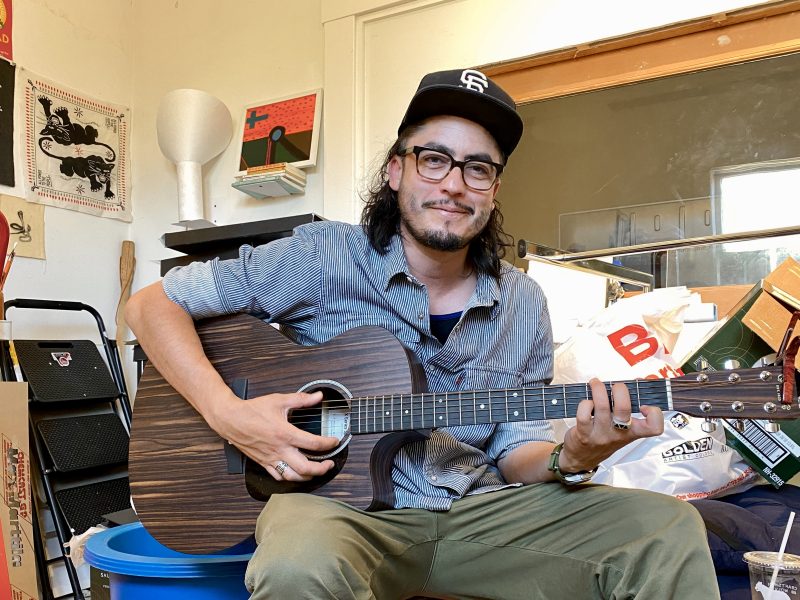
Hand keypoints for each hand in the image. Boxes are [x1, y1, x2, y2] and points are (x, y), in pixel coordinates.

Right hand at [208, 390, 339, 481]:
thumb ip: (301, 399)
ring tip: (316, 472)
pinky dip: (290, 478)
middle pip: (305, 468)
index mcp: (285, 434)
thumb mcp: (279, 400)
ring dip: (307, 477)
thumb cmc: (252, 410)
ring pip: (292, 476)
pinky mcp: (263, 462)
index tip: (334, 441)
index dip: (328, 444)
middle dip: (321, 469)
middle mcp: (279, 449)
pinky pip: (278, 476)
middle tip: (329, 464)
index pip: (313, 444)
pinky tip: (296, 473)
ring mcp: (270, 458)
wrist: (230, 419)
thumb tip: (317, 396)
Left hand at [559, 378, 663, 472]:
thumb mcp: (622, 429)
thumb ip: (629, 409)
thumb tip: (637, 380)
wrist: (582, 458)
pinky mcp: (584, 434)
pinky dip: (585, 403)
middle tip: (615, 386)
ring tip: (596, 383)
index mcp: (633, 432)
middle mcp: (619, 434)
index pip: (654, 427)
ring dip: (598, 389)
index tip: (644, 405)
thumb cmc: (604, 437)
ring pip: (602, 407)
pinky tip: (586, 402)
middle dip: (620, 389)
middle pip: (624, 409)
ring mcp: (601, 435)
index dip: (654, 414)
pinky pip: (584, 414)